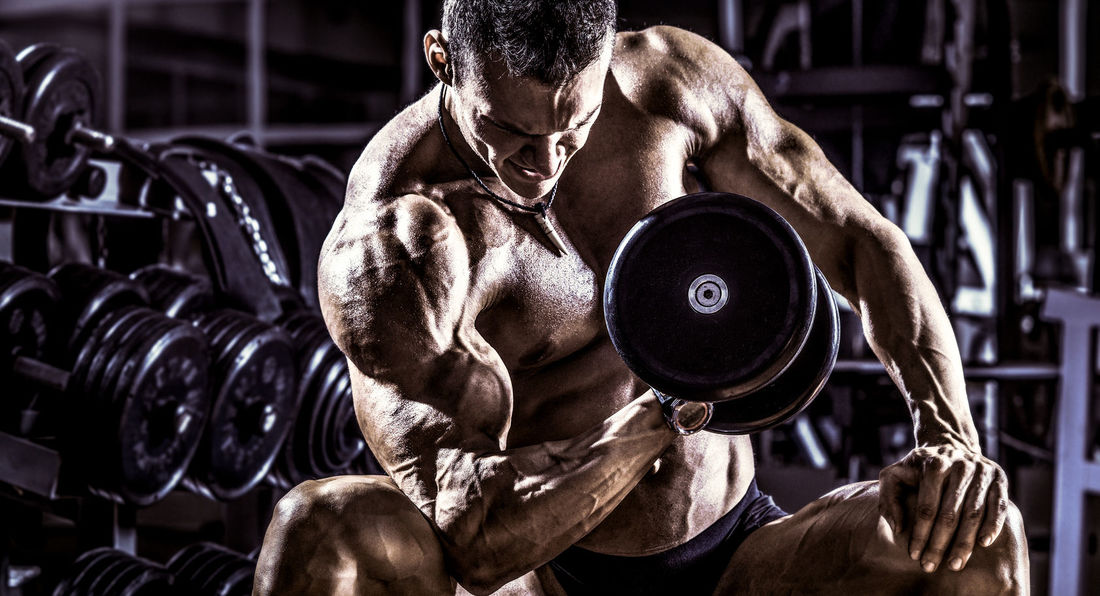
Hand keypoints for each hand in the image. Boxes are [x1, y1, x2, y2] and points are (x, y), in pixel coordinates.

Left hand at [878, 444, 1009, 572]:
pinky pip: (999, 506)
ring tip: (955, 564)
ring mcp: (982, 471)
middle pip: (950, 514)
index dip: (920, 534)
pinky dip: (992, 526)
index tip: (914, 555)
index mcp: (933, 464)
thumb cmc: (918, 468)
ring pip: (974, 513)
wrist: (949, 444)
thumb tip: (899, 528)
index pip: (926, 507)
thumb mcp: (894, 476)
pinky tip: (983, 544)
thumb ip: (888, 499)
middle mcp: (960, 466)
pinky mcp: (999, 478)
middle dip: (940, 544)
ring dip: (965, 543)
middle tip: (931, 566)